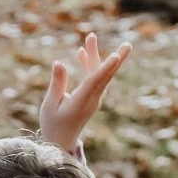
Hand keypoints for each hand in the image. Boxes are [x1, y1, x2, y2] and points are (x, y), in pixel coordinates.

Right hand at [39, 32, 130, 155]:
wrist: (61, 141)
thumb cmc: (52, 124)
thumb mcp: (50, 105)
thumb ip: (57, 84)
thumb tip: (59, 62)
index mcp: (81, 102)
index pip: (95, 82)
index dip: (105, 68)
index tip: (116, 56)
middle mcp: (92, 99)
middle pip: (104, 76)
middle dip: (115, 58)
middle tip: (128, 44)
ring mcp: (93, 98)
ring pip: (99, 74)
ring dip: (94, 56)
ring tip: (90, 36)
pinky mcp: (91, 97)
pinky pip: (93, 78)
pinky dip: (89, 65)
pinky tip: (81, 52)